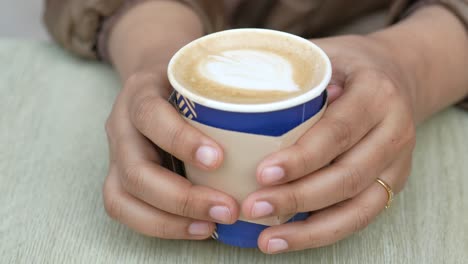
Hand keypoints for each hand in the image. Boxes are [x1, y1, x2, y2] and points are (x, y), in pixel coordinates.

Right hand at [102, 72, 238, 238]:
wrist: (152, 80)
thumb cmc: (186, 79)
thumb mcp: (202, 68)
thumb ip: (231, 81)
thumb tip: (294, 98)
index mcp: (141, 92)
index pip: (151, 115)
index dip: (180, 141)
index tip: (219, 160)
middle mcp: (123, 126)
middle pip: (136, 171)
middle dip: (182, 198)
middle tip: (228, 208)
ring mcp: (116, 155)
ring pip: (122, 198)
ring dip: (170, 220)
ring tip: (212, 226)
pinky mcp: (119, 178)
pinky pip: (126, 210)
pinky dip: (161, 226)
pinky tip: (199, 227)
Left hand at [241, 35, 416, 252]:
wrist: (398, 76)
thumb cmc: (348, 65)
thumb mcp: (325, 54)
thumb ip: (291, 75)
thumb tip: (236, 105)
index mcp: (376, 95)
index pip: (337, 132)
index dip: (301, 158)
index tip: (262, 174)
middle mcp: (395, 132)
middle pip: (347, 176)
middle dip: (297, 198)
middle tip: (252, 207)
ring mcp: (397, 163)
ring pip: (357, 208)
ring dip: (309, 229)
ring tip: (266, 238)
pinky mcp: (391, 184)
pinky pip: (359, 218)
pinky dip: (323, 232)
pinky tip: (290, 238)